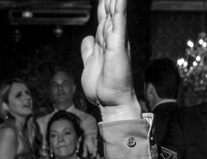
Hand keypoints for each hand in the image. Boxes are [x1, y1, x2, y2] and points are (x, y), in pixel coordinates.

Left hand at [79, 0, 139, 121]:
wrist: (111, 101)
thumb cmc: (102, 88)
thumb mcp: (90, 64)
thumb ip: (88, 50)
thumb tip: (87, 39)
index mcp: (105, 43)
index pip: (102, 20)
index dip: (102, 7)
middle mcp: (112, 39)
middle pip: (108, 13)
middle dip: (107, 1)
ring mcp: (116, 40)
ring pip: (114, 13)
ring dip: (114, 0)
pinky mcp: (118, 44)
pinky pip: (119, 21)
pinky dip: (120, 8)